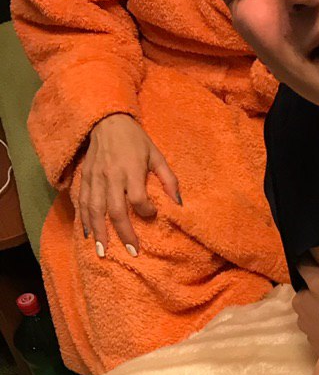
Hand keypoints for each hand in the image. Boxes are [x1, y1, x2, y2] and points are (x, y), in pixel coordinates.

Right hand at [80, 113, 179, 256]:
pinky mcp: (84, 178)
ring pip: (95, 210)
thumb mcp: (156, 155)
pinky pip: (83, 203)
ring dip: (99, 232)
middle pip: (115, 210)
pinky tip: (89, 235)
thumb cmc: (135, 140)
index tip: (153, 214)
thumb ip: (168, 179)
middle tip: (132, 252)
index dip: (146, 210)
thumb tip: (179, 204)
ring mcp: (95, 178)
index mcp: (131, 170)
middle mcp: (111, 176)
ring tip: (103, 252)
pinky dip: (85, 220)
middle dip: (124, 233)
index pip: (137, 198)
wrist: (106, 121)